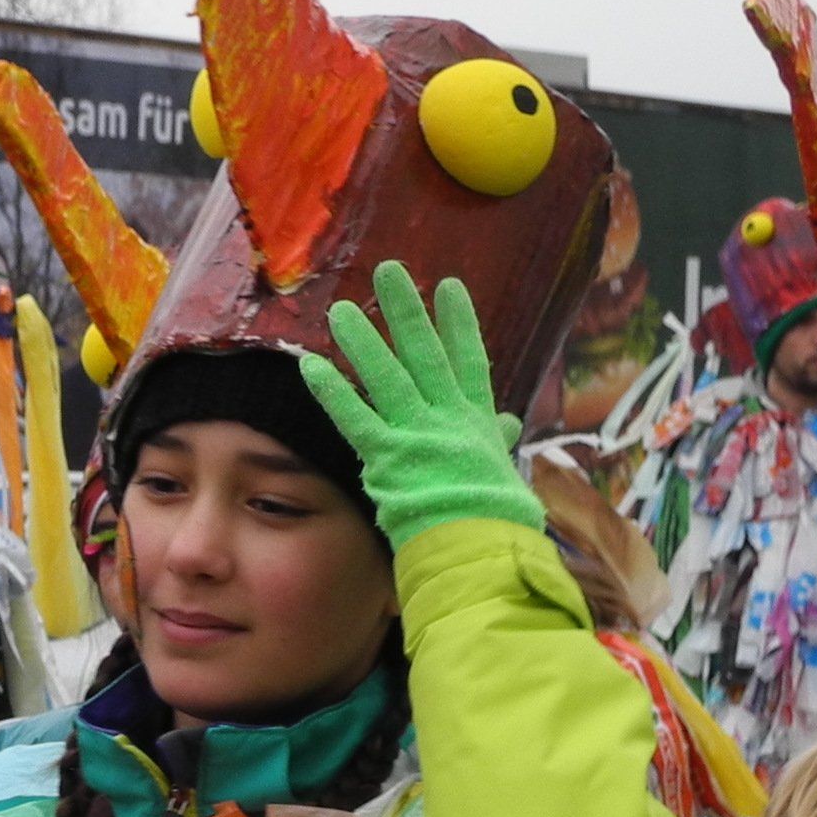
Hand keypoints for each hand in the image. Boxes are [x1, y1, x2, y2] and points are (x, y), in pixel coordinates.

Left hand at [295, 262, 545, 550]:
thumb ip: (496, 442)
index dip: (458, 324)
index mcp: (477, 422)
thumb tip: (506, 425)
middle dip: (405, 311)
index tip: (449, 288)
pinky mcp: (387, 455)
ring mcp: (416, 433)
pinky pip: (353, 416)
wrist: (483, 545)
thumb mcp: (504, 473)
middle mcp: (446, 418)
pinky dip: (332, 390)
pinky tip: (310, 364)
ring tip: (339, 309)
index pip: (468, 362)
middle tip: (388, 271)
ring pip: (386, 375)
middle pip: (424, 353)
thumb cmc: (496, 520)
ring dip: (362, 340)